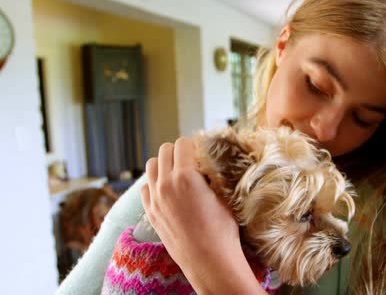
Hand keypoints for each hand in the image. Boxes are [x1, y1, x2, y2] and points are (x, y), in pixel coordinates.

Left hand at [140, 137, 264, 293]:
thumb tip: (207, 164)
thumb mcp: (223, 195)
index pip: (182, 143)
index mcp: (185, 176)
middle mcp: (165, 184)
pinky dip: (155, 183)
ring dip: (164, 164)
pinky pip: (146, 187)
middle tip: (191, 161)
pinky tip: (169, 190)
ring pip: (151, 165)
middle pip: (164, 150)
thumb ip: (210, 175)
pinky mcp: (150, 212)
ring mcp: (154, 199)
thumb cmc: (221, 229)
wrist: (209, 259)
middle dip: (178, 151)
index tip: (201, 152)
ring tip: (178, 173)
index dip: (194, 145)